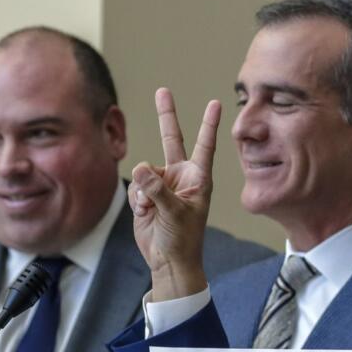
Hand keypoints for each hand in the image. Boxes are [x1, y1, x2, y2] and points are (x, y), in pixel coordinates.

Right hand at [129, 88, 219, 301]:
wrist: (169, 260)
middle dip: (166, 115)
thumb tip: (141, 167)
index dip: (208, 124)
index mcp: (198, 178)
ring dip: (144, 192)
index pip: (204, 145)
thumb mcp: (174, 214)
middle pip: (172, 139)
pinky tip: (145, 214)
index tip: (217, 103)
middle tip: (163, 91)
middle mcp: (181, 176)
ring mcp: (163, 184)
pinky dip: (137, 200)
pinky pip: (135, 186)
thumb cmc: (183, 239)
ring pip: (144, 172)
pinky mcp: (146, 194)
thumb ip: (157, 190)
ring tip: (153, 211)